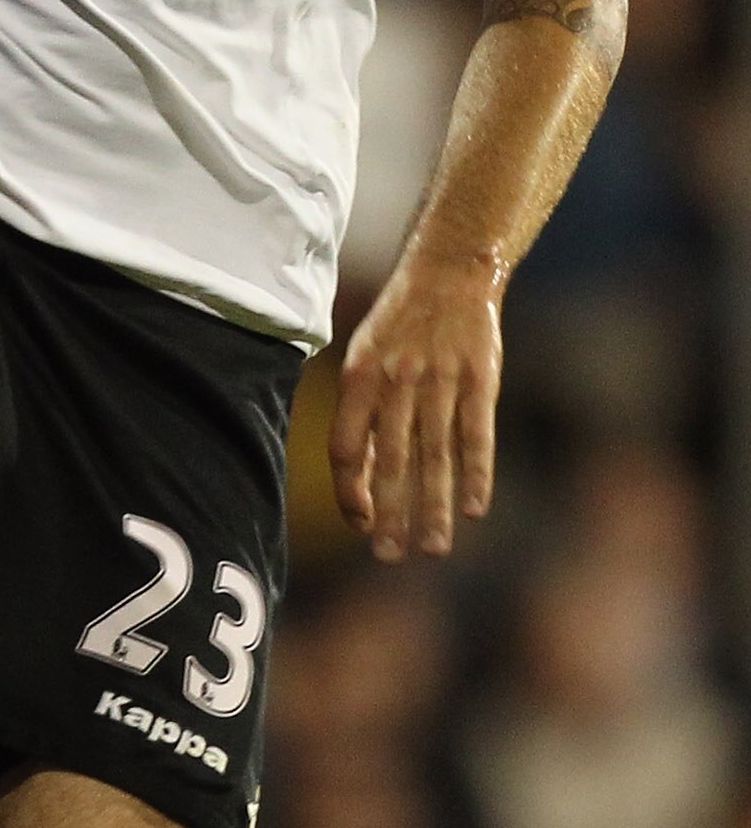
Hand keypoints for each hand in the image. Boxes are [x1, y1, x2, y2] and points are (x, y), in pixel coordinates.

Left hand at [327, 250, 505, 561]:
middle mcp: (397, 382)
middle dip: (391, 514)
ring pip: (435, 456)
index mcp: (359, 377)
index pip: (346, 449)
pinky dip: (477, 473)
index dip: (351, 492)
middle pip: (391, 461)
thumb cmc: (401, 323)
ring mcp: (440, 380)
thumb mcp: (365, 357)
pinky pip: (477, 434)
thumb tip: (361, 476)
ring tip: (434, 548)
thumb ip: (361, 413)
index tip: (360, 525)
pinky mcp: (482, 378)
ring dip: (434, 507)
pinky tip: (475, 507)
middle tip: (391, 556)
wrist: (451, 271)